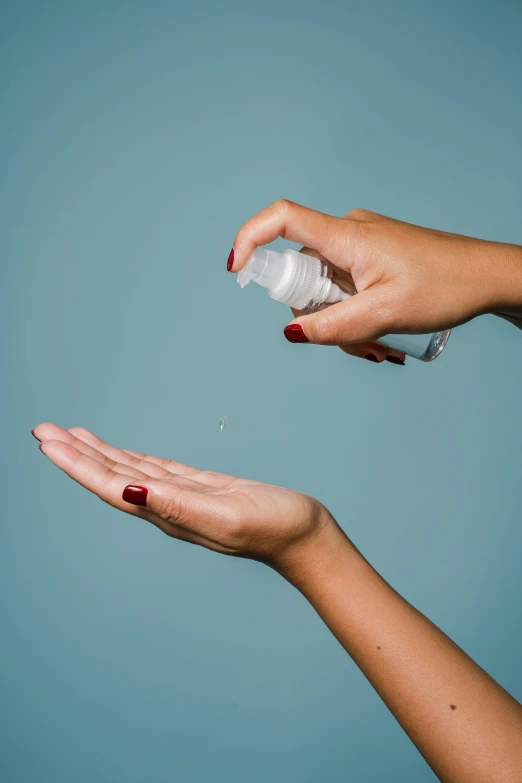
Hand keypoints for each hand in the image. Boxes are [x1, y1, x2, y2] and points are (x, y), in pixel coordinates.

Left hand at [32, 423, 332, 574]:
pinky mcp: (199, 489)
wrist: (304, 535)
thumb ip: (177, 505)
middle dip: (76, 454)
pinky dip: (132, 457)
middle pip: (110, 476)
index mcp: (167, 512)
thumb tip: (131, 490)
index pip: (111, 485)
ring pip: (129, 470)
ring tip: (70, 435)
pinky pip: (155, 468)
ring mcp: (182, 498)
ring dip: (98, 453)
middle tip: (44, 430)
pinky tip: (120, 453)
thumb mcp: (225, 515)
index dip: (77, 464)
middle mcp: (166, 506)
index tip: (47, 442)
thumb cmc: (272, 526)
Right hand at [229, 201, 521, 361]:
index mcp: (347, 237)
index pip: (282, 219)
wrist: (487, 276)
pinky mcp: (373, 256)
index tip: (236, 268)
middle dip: (317, 315)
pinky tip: (383, 333)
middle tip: (356, 343)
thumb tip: (291, 332)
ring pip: (325, 287)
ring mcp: (362, 245)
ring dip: (341, 321)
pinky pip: (345, 286)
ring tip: (380, 344)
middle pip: (303, 273)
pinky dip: (353, 313)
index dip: (250, 238)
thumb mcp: (383, 316)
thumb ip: (332, 327)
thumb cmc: (444, 287)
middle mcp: (349, 233)